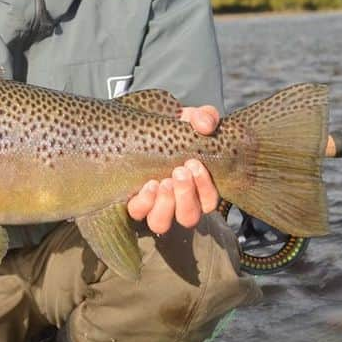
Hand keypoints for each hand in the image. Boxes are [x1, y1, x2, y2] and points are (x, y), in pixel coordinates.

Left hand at [125, 105, 220, 233]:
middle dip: (186, 195)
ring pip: (161, 223)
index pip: (209, 202)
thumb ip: (204, 117)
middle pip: (188, 217)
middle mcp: (176, 202)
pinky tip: (148, 184)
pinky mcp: (133, 202)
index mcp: (196, 187)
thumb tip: (205, 126)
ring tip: (163, 182)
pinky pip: (137, 213)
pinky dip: (144, 202)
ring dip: (165, 204)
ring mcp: (153, 205)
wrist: (141, 128)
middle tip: (180, 171)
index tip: (195, 165)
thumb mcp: (191, 119)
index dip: (205, 189)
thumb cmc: (172, 128)